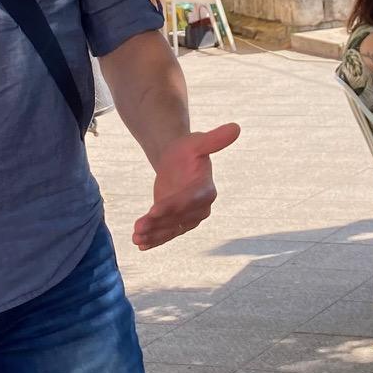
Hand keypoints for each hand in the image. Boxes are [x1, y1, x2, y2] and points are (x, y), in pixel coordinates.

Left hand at [132, 123, 240, 249]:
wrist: (177, 160)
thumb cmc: (188, 149)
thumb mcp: (198, 142)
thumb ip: (214, 139)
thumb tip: (236, 127)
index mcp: (206, 190)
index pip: (189, 200)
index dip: (172, 206)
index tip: (154, 210)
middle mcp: (200, 208)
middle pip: (177, 218)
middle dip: (158, 223)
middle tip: (139, 227)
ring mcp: (188, 217)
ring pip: (170, 228)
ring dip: (153, 234)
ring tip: (136, 237)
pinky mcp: (176, 222)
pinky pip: (166, 233)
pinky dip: (153, 239)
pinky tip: (140, 244)